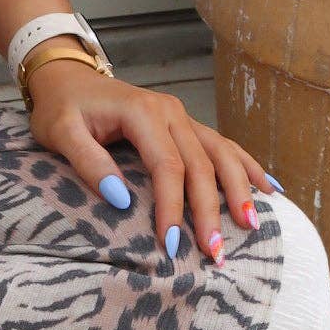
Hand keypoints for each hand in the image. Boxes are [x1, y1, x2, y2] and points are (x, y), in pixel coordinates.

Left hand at [24, 59, 280, 263]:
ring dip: (239, 190)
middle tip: (215, 252)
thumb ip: (88, 163)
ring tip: (252, 225)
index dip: (173, 207)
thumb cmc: (61, 108)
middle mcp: (170, 112)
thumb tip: (121, 200)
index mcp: (142, 113)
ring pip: (221, 154)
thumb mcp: (60, 132)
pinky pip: (222, 145)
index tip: (172, 244)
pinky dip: (247, 166)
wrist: (65, 77)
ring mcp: (181, 117)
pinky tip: (269, 188)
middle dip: (210, 210)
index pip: (168, 166)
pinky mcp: (184, 125)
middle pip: (201, 165)